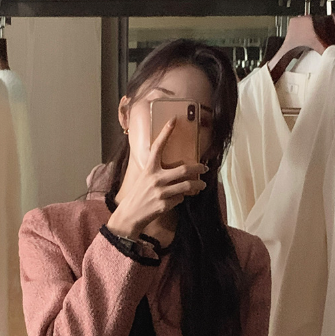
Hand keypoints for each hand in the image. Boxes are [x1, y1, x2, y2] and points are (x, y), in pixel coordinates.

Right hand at [106, 117, 207, 239]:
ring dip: (198, 185)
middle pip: (184, 169)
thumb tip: (178, 170)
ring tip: (202, 185)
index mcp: (149, 169)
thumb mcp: (145, 179)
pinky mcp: (164, 204)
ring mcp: (161, 192)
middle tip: (204, 168)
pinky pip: (180, 198)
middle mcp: (155, 179)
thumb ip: (157, 172)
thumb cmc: (139, 195)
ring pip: (187, 185)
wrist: (130, 215)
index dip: (165, 132)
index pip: (157, 147)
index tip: (174, 120)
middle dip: (198, 167)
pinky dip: (182, 198)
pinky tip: (180, 198)